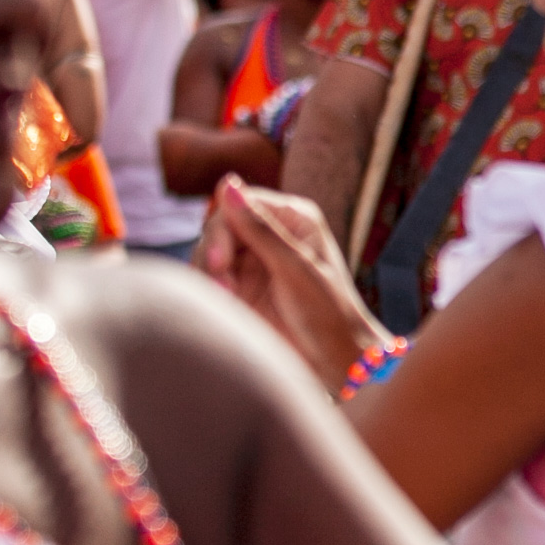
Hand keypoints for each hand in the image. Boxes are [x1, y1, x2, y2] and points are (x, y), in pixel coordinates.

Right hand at [198, 174, 388, 385]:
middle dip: (213, 256)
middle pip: (218, 228)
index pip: (239, 203)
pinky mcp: (241, 286)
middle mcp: (272, 231)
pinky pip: (209, 278)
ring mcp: (254, 259)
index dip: (222, 228)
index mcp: (294, 217)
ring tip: (228, 299)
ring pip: (208, 253)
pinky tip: (226, 306)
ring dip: (209, 275)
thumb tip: (227, 182)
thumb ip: (260, 229)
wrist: (336, 362)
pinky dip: (210, 290)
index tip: (221, 262)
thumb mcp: (295, 269)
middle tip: (224, 288)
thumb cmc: (328, 313)